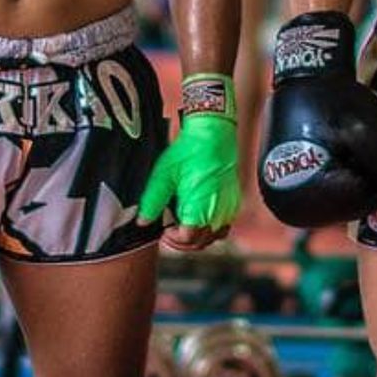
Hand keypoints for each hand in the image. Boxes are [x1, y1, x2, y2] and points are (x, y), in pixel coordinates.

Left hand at [138, 75, 239, 234]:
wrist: (214, 134)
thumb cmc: (189, 152)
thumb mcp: (164, 175)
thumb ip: (152, 201)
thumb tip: (143, 222)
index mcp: (200, 209)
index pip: (188, 239)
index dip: (174, 240)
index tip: (164, 231)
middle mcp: (217, 212)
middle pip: (201, 242)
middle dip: (183, 241)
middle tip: (169, 232)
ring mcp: (228, 208)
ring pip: (214, 237)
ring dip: (198, 238)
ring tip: (184, 226)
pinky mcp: (233, 202)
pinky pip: (224, 226)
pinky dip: (211, 229)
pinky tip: (199, 217)